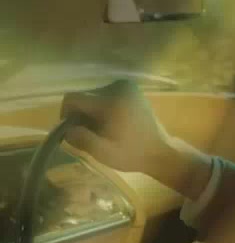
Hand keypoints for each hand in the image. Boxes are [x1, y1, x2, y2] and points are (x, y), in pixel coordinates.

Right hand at [60, 79, 212, 200]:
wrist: (161, 152)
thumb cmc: (132, 154)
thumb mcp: (101, 151)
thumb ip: (79, 138)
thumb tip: (65, 129)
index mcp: (110, 101)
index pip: (73, 98)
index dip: (66, 114)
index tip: (73, 130)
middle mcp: (118, 88)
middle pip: (84, 96)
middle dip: (82, 114)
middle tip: (91, 133)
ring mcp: (128, 87)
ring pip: (95, 95)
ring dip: (93, 111)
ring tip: (104, 129)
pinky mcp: (133, 91)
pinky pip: (108, 95)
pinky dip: (104, 108)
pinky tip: (113, 123)